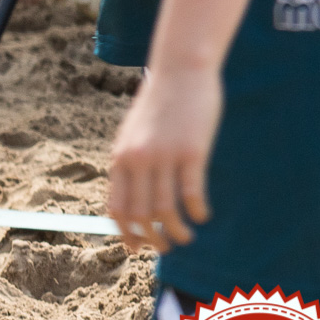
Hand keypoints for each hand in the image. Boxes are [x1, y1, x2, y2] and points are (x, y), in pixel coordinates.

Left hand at [107, 66, 218, 252]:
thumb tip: (133, 193)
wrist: (179, 70)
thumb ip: (131, 162)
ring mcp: (163, 156)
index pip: (116, 207)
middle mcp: (137, 160)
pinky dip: (196, 210)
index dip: (126, 233)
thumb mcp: (133, 134)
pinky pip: (190, 192)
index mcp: (120, 158)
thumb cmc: (159, 104)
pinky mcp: (191, 151)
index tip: (137, 247)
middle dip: (151, 239)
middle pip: (139, 214)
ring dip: (175, 232)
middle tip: (165, 249)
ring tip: (186, 239)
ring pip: (164, 209)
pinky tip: (202, 216)